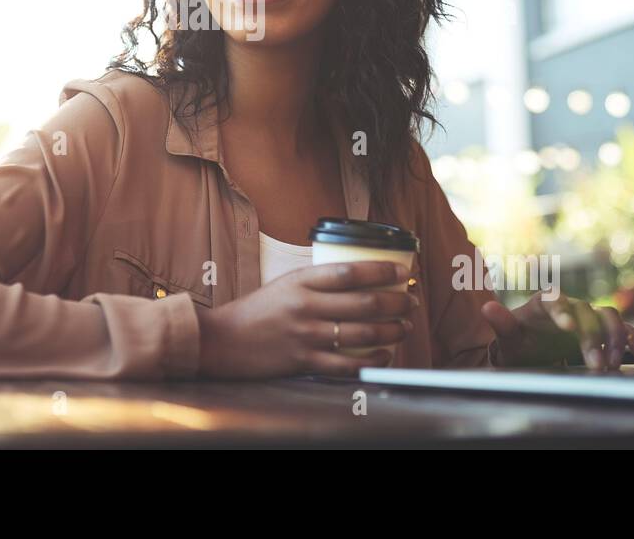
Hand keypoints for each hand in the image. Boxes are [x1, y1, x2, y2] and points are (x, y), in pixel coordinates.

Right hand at [195, 261, 416, 378]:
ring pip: (362, 333)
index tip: (402, 270)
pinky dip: (372, 360)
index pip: (350, 271)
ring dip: (391, 330)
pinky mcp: (304, 362)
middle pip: (364, 302)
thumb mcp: (284, 285)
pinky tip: (384, 355)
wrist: (223, 341)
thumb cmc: (256, 312)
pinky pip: (348, 363)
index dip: (382, 270)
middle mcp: (305, 306)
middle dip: (396, 302)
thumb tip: (358, 280)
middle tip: (411, 300)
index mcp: (300, 281)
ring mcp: (306, 336)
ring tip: (404, 326)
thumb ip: (316, 283)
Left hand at [480, 290, 633, 371]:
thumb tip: (487, 307)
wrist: (531, 350)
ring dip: (614, 338)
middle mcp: (569, 305)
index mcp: (544, 302)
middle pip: (585, 313)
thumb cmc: (518, 342)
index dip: (562, 311)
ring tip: (611, 364)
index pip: (554, 300)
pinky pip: (621, 328)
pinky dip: (632, 336)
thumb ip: (501, 323)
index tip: (568, 328)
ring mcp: (587, 316)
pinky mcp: (601, 329)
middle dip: (592, 338)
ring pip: (607, 316)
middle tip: (595, 364)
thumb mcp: (508, 337)